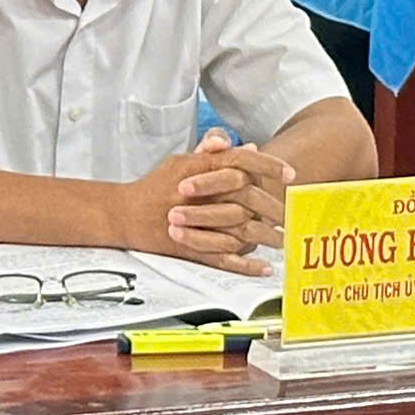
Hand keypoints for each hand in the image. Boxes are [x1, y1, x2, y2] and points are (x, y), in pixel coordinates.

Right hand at [116, 129, 292, 275]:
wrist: (123, 214)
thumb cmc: (154, 187)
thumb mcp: (180, 162)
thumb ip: (212, 153)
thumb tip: (247, 147)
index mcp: (195, 169)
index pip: (238, 161)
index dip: (267, 166)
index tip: (290, 173)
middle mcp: (196, 193)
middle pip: (245, 197)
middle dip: (273, 206)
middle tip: (291, 212)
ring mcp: (193, 221)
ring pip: (238, 229)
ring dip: (265, 236)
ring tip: (283, 239)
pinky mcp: (188, 246)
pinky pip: (222, 258)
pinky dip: (245, 265)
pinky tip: (263, 267)